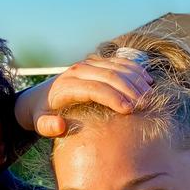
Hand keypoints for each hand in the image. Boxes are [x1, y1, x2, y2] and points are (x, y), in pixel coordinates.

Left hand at [15, 55, 152, 137]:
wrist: (40, 96)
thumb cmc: (43, 114)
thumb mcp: (39, 123)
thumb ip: (47, 127)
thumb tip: (60, 125)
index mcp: (66, 86)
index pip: (95, 88)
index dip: (113, 98)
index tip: (129, 110)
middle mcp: (78, 70)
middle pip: (110, 76)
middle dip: (130, 89)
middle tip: (146, 104)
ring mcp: (88, 64)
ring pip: (117, 67)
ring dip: (136, 79)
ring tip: (149, 95)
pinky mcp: (96, 62)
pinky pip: (119, 62)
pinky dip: (135, 70)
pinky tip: (147, 81)